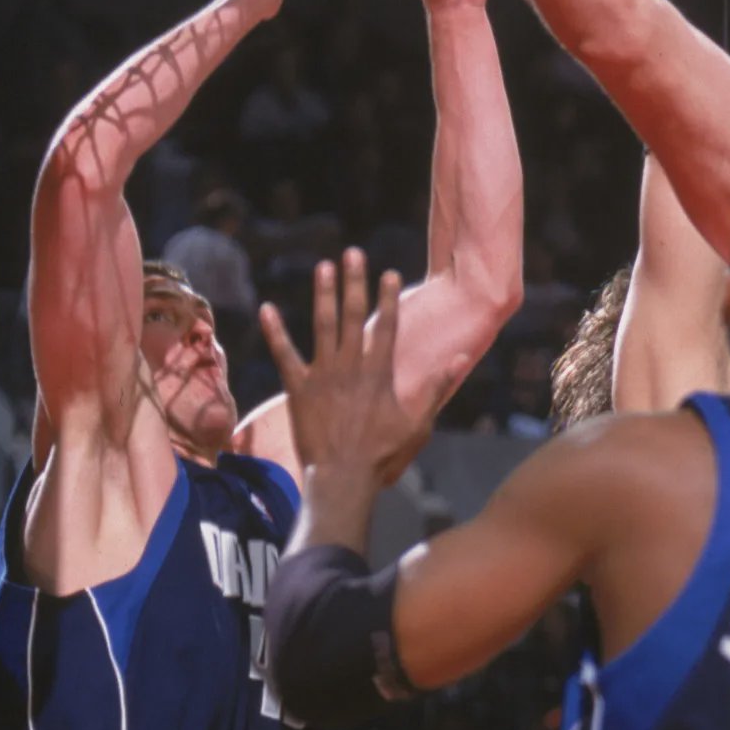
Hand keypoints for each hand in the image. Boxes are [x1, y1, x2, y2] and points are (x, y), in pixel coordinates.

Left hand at [257, 250, 432, 496]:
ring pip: (323, 326)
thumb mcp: (418, 422)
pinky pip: (285, 354)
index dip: (388, 297)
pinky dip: (275, 332)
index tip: (388, 272)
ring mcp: (323, 375)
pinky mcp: (298, 388)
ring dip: (324, 294)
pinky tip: (267, 308)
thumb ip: (437, 386)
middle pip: (354, 315)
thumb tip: (462, 358)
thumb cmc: (382, 454)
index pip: (387, 325)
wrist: (343, 477)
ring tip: (324, 266)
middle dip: (354, 281)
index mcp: (379, 372)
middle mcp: (351, 366)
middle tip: (353, 252)